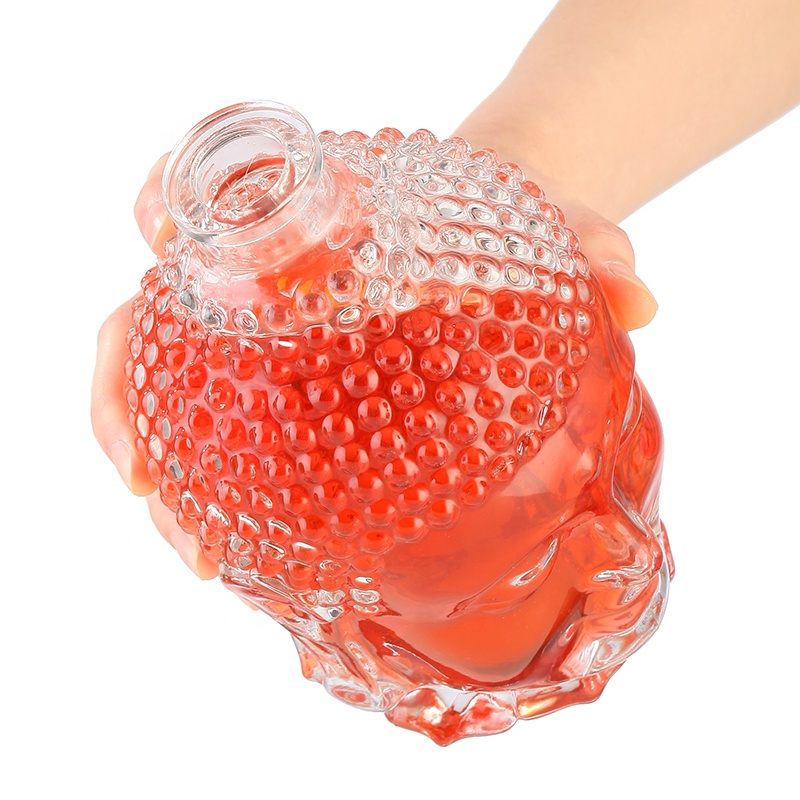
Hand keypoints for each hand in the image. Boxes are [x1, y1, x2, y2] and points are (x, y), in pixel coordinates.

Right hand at [91, 133, 654, 582]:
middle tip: (147, 475)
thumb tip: (640, 301)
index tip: (167, 239)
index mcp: (301, 219)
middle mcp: (255, 287)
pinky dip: (210, 490)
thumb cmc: (494, 227)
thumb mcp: (534, 230)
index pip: (200, 196)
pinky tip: (234, 546)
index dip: (163, 209)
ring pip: (163, 393)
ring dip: (157, 467)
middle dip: (126, 391)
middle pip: (146, 321)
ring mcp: (258, 348)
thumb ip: (582, 249)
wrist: (491, 247)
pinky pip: (217, 439)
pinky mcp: (279, 399)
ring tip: (196, 546)